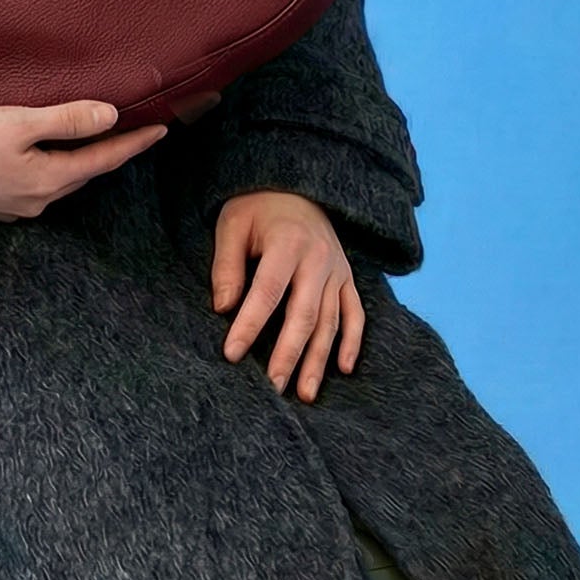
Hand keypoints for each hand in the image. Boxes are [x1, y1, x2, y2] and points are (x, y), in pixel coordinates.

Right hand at [0, 97, 168, 221]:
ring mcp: (12, 208)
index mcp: (48, 181)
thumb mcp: (17, 123)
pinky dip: (51, 168)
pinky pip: (35, 185)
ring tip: (93, 141)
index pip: (103, 161)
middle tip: (134, 132)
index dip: (134, 144)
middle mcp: (36, 201)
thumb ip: (65, 120)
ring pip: (59, 182)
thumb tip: (110, 116)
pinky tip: (44, 156)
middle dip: (109, 154)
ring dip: (79, 162)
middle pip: (83, 174)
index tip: (162, 130)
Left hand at [211, 190, 363, 401]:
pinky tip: (343, 369)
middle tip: (272, 388)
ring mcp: (337, 270)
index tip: (232, 354)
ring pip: (331, 322)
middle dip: (288, 354)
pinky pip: (356, 314)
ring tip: (305, 394)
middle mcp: (318, 259)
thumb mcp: (233, 224)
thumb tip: (222, 308)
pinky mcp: (347, 278)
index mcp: (287, 243)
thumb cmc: (257, 207)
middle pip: (305, 314)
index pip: (267, 291)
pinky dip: (352, 342)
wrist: (295, 186)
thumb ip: (227, 266)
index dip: (249, 324)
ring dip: (318, 360)